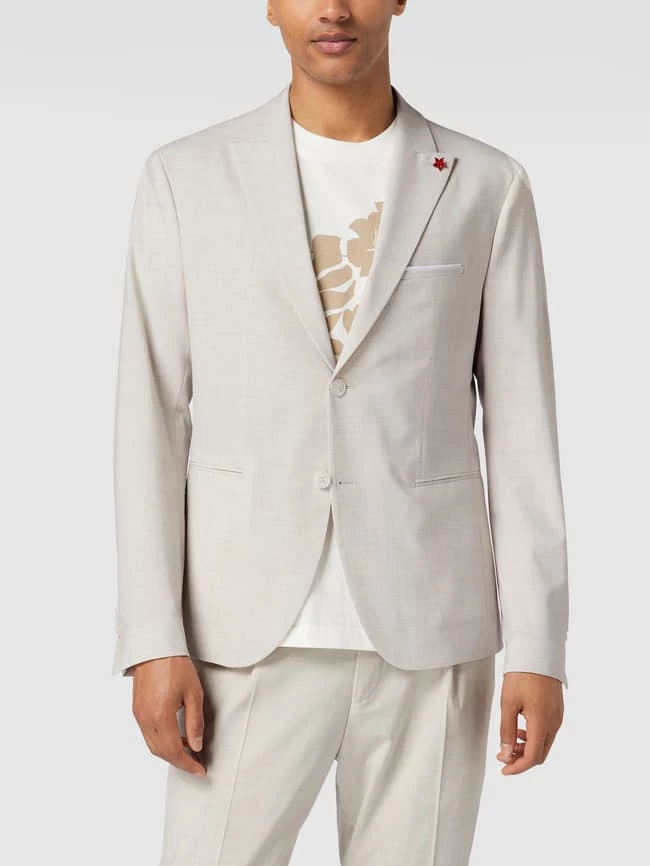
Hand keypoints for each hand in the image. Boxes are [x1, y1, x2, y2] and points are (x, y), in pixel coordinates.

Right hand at [131, 655, 206, 775]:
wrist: (155, 647)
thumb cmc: (175, 666)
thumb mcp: (193, 693)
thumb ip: (194, 722)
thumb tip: (196, 746)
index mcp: (160, 717)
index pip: (174, 752)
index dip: (188, 764)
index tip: (201, 770)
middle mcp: (145, 720)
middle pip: (161, 753)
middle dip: (179, 762)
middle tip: (196, 764)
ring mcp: (138, 715)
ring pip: (153, 745)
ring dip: (170, 753)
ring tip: (189, 751)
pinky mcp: (136, 709)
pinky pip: (147, 734)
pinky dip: (161, 741)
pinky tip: (175, 737)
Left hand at [496, 671, 563, 774]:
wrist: (538, 653)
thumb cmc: (522, 675)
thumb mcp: (508, 704)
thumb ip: (507, 731)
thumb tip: (506, 754)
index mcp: (542, 723)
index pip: (533, 757)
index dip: (517, 767)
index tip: (504, 770)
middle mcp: (554, 723)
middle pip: (541, 754)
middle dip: (522, 759)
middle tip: (503, 756)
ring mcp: (558, 717)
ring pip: (545, 744)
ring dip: (528, 748)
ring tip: (510, 741)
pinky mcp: (557, 710)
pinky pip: (548, 732)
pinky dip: (534, 737)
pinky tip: (521, 729)